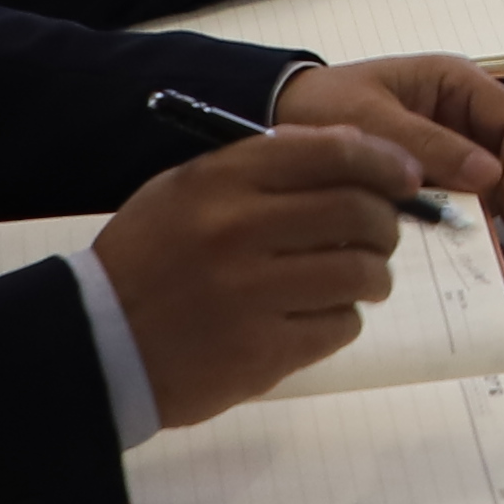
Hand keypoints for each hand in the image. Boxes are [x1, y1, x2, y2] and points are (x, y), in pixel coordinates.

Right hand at [91, 125, 425, 428]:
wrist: (96, 344)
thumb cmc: (147, 261)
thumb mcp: (186, 191)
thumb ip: (262, 166)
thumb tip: (356, 150)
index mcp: (220, 182)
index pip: (331, 152)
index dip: (384, 161)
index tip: (407, 176)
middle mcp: (239, 231)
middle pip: (357, 212)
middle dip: (387, 224)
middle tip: (383, 235)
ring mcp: (253, 295)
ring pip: (360, 272)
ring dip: (374, 276)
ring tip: (360, 280)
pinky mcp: (264, 352)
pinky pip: (340, 326)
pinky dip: (343, 320)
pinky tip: (319, 317)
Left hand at [275, 52, 503, 221]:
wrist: (275, 114)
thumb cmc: (322, 106)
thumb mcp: (371, 123)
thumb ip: (428, 146)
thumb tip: (492, 177)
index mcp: (455, 82)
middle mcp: (461, 109)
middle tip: (488, 230)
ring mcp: (448, 139)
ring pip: (489, 175)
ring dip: (484, 204)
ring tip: (464, 235)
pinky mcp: (430, 167)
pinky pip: (460, 189)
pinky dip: (460, 211)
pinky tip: (445, 231)